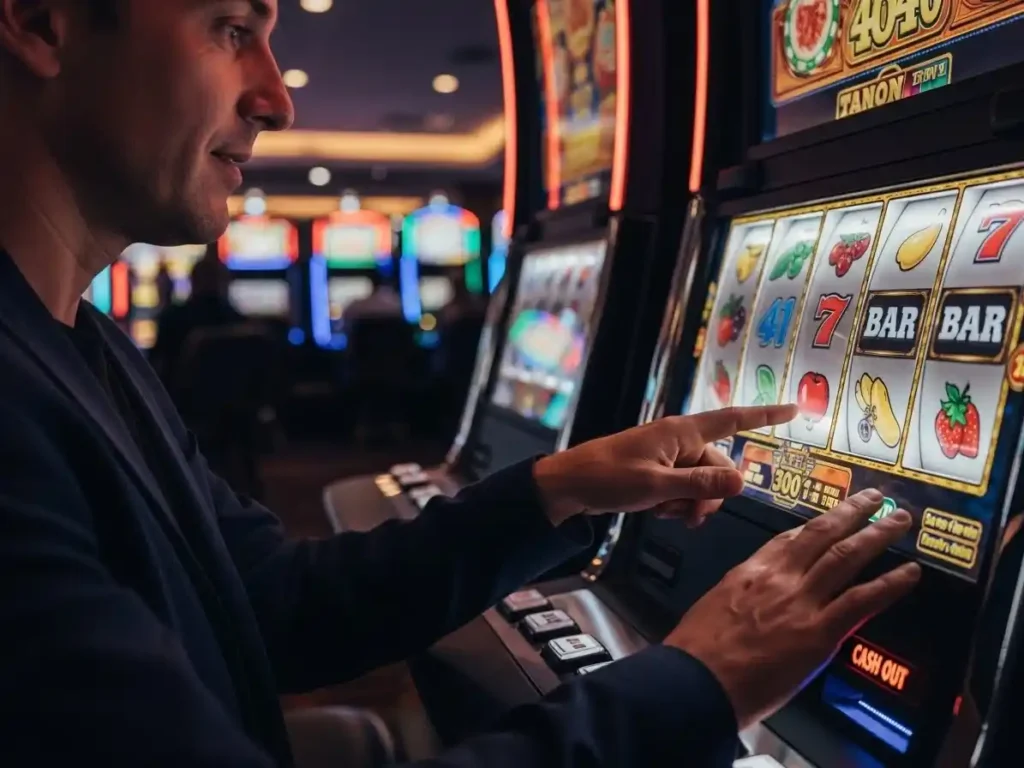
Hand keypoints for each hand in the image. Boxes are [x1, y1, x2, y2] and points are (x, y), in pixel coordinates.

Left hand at [533, 404, 796, 525]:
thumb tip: (741, 482)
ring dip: (691, 504)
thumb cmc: (607, 477)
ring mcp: (669, 458)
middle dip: (710, 495)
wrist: (570, 486)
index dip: (766, 415)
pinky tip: (657, 512)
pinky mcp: (658, 473)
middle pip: (719, 466)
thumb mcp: (657, 486)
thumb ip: (700, 485)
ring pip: (702, 483)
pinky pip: (684, 490)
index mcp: (681, 432)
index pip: (733, 420)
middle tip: (687, 517)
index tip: (796, 408)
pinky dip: (677, 504)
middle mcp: (679, 441)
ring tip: (664, 513)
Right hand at [664, 489, 921, 728]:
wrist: (695, 678)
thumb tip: (751, 610)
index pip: (787, 540)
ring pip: (846, 556)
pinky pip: (860, 600)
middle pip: (821, 534)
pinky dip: (889, 584)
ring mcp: (800, 602)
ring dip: (876, 534)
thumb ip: (739, 602)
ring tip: (899, 520)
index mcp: (748, 572)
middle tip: (876, 498)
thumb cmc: (695, 653)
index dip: (814, 526)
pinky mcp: (818, 631)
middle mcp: (777, 578)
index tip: (830, 518)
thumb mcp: (711, 609)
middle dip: (851, 513)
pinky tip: (910, 574)